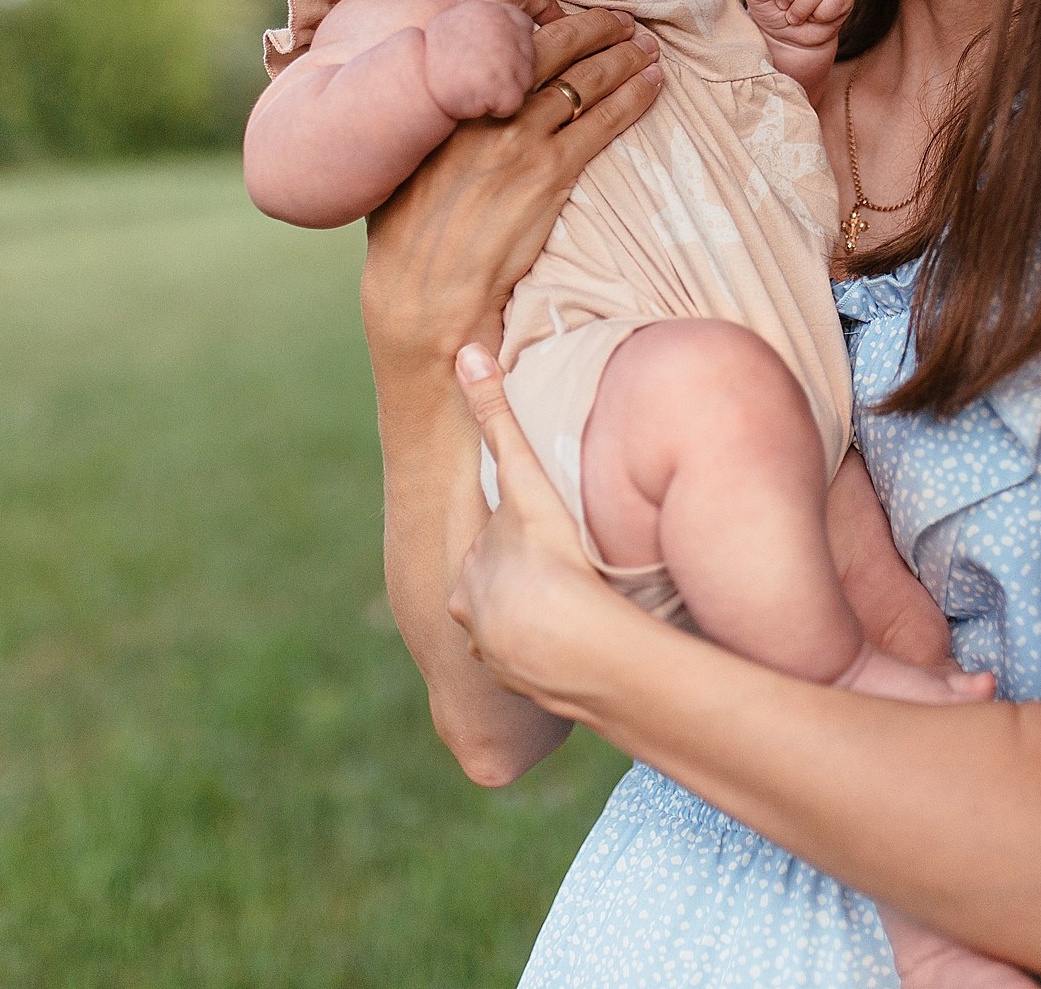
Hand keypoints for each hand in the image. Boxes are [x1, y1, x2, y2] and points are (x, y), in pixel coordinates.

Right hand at [362, 0, 661, 376]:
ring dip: (623, 57)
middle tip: (621, 21)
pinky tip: (652, 85)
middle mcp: (482, 106)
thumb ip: (435, 118)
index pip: (491, 19)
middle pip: (551, 42)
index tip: (557, 9)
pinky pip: (603, 121)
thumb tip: (456, 95)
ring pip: (585, 78)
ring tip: (646, 48)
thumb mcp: (403, 157)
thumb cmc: (408, 232)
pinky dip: (633, 97)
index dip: (532, 4)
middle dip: (594, 26)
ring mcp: (519, 137)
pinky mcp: (550, 173)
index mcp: (445, 92)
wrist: (423, 291)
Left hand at [447, 343, 644, 705]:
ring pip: (512, 630)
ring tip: (571, 614)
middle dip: (521, 581)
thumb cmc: (550, 560)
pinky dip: (552, 656)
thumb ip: (497, 418)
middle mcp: (472, 616)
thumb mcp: (526, 482)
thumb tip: (463, 352)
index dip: (517, 537)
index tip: (538, 540)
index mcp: (467, 576)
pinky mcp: (524, 687)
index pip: (490, 545)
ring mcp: (496, 657)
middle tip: (558, 575)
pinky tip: (577, 649)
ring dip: (535, 621)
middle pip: (497, 588)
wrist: (571, 645)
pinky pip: (536, 666)